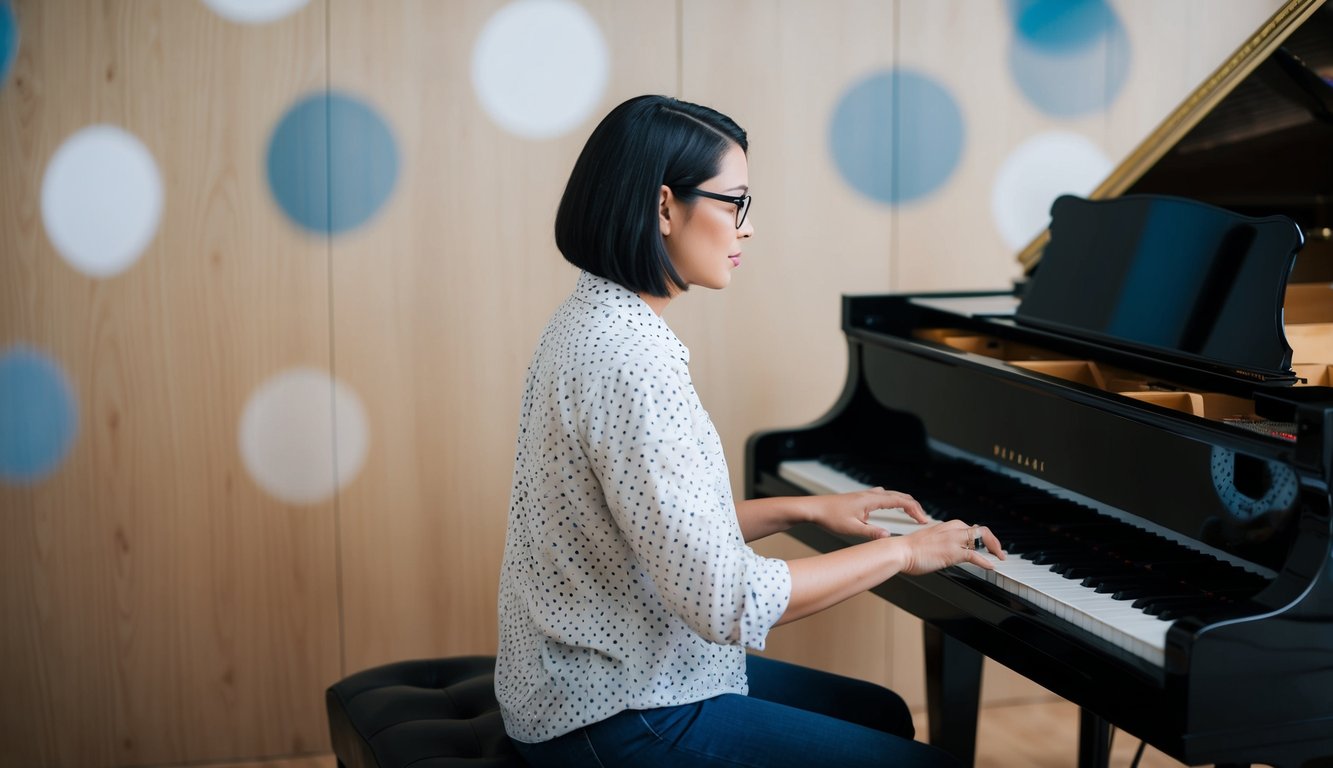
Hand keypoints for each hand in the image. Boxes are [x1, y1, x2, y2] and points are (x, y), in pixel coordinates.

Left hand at [809, 487, 928, 539]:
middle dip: (913, 506)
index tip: (924, 521)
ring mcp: (866, 495)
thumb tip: (888, 537)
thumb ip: (871, 533)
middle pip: (899, 496)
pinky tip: (890, 507)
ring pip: (891, 495)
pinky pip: (883, 496)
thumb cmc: (830, 516)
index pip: (901, 501)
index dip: (915, 510)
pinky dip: (893, 501)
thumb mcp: (852, 529)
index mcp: (871, 500)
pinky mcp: (861, 498)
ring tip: (911, 513)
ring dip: (904, 502)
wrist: (814, 508)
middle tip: (922, 518)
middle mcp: (870, 494)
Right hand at [896, 519, 1005, 574]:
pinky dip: (985, 561)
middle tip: (998, 551)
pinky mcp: (953, 552)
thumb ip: (941, 542)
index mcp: (947, 526)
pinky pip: (975, 555)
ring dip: (995, 548)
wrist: (901, 551)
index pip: (970, 528)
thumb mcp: (929, 540)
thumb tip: (946, 550)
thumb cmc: (910, 549)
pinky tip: (991, 566)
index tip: (986, 545)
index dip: (982, 536)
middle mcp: (952, 529)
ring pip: (982, 538)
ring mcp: (953, 540)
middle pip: (981, 530)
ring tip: (1000, 557)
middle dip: (993, 540)